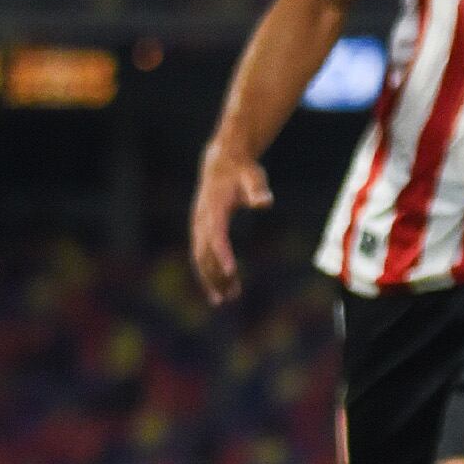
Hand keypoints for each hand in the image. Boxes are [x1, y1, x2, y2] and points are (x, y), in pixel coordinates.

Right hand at [190, 148, 271, 305]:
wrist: (222, 163)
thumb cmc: (242, 172)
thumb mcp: (254, 178)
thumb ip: (258, 190)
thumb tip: (265, 201)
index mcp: (214, 209)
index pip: (217, 235)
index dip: (223, 254)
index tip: (232, 271)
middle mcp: (202, 220)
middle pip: (205, 253)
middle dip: (216, 275)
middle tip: (231, 296)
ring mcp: (198, 226)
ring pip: (200, 258)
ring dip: (211, 279)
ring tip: (225, 299)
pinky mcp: (200, 230)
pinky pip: (201, 255)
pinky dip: (208, 272)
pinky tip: (220, 288)